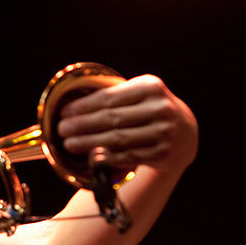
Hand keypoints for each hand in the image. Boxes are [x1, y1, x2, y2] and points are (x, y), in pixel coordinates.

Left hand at [55, 74, 197, 172]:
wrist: (184, 133)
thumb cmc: (150, 110)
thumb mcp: (140, 94)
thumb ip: (114, 96)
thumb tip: (71, 107)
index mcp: (151, 87)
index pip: (110, 97)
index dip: (83, 106)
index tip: (64, 112)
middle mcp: (160, 108)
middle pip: (112, 119)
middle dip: (82, 125)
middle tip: (61, 129)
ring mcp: (164, 132)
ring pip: (118, 139)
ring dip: (89, 143)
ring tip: (69, 143)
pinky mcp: (163, 153)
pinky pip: (128, 156)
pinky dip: (107, 157)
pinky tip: (90, 157)